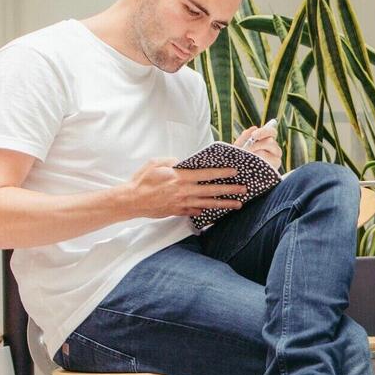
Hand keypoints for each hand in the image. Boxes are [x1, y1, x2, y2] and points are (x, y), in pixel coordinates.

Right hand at [124, 158, 246, 218]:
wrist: (130, 201)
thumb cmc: (141, 180)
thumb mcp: (155, 163)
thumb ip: (172, 162)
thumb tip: (183, 163)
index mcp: (180, 177)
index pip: (206, 174)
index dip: (221, 173)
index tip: (234, 172)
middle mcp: (184, 191)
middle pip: (211, 191)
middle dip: (229, 190)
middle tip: (244, 190)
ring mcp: (182, 203)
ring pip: (207, 204)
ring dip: (224, 204)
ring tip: (238, 204)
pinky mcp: (177, 211)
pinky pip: (195, 212)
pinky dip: (206, 211)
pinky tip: (216, 212)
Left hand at [235, 124, 282, 170]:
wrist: (239, 172)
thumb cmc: (241, 158)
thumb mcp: (240, 146)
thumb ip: (245, 136)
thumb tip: (254, 128)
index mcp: (269, 141)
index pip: (272, 132)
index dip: (263, 132)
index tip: (253, 135)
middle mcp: (275, 149)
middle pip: (271, 142)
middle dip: (257, 145)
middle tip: (247, 149)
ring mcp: (276, 159)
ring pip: (268, 153)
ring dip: (256, 155)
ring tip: (247, 159)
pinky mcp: (274, 169)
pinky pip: (267, 164)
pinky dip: (258, 164)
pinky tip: (252, 165)